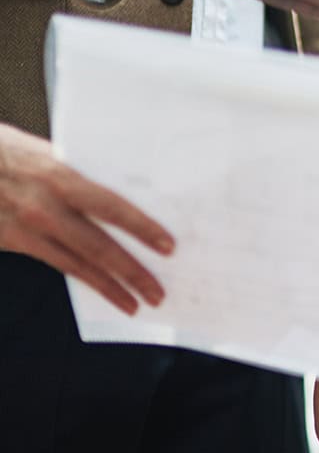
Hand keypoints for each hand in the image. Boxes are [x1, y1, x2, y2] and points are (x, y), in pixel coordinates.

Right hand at [0, 124, 172, 313]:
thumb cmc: (9, 153)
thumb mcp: (44, 150)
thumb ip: (82, 171)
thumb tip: (131, 186)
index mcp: (59, 175)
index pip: (109, 205)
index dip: (141, 227)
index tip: (168, 246)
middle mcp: (44, 205)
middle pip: (99, 244)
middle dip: (134, 271)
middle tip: (160, 292)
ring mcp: (28, 227)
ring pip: (81, 264)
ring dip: (115, 287)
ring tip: (143, 302)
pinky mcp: (14, 241)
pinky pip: (61, 265)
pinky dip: (91, 283)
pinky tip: (111, 295)